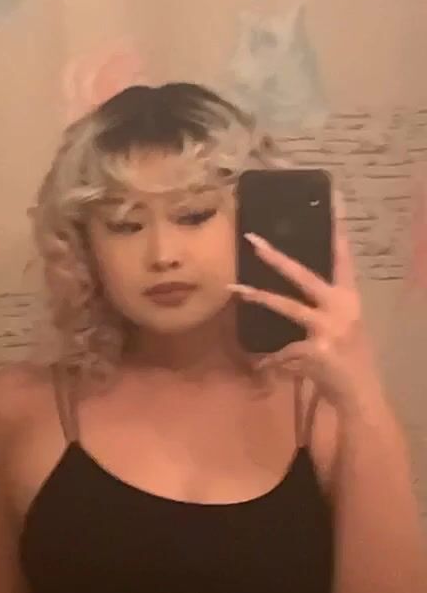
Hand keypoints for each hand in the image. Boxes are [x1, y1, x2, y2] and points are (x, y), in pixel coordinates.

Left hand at [230, 204, 383, 414]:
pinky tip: (264, 365)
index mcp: (349, 297)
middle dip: (275, 257)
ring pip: (286, 307)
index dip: (337, 228)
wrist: (359, 393)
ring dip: (258, 297)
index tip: (333, 199)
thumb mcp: (343, 327)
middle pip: (303, 275)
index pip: (343, 257)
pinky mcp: (316, 350)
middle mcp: (341, 307)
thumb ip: (320, 309)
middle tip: (252, 240)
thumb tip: (283, 296)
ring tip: (234, 289)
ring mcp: (329, 328)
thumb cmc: (348, 359)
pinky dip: (270, 360)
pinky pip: (281, 351)